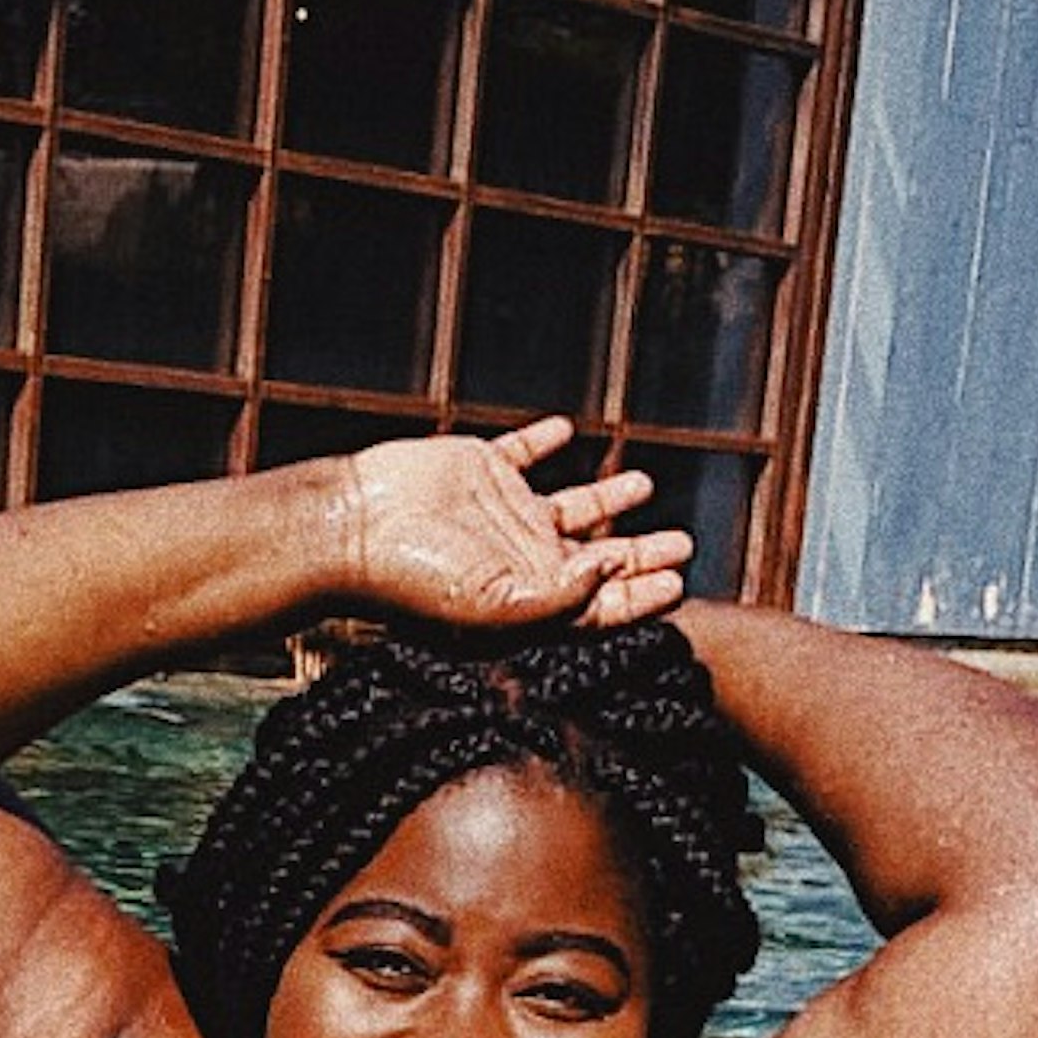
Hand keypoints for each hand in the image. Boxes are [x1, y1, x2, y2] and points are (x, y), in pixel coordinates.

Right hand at [343, 417, 694, 630]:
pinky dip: (545, 441)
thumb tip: (609, 569)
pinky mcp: (479, 470)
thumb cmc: (416, 581)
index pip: (600, 602)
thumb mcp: (496, 605)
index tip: (679, 582)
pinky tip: (567, 432)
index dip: (642, 594)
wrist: (354, 529)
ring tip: (643, 484)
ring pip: (570, 505)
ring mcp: (503, 513)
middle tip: (683, 543)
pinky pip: (522, 452)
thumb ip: (561, 596)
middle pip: (598, 557)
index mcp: (531, 598)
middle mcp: (523, 558)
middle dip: (642, 552)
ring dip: (609, 498)